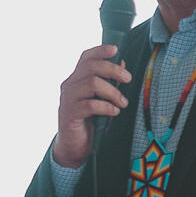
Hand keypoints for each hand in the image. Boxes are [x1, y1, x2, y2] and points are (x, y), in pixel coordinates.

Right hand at [52, 44, 131, 167]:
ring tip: (122, 103)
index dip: (100, 50)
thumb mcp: (101, 99)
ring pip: (92, 83)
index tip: (115, 50)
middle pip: (91, 67)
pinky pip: (90, 104)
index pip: (85, 57)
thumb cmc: (89, 121)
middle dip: (114, 70)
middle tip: (128, 79)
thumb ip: (108, 82)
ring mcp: (68, 99)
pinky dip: (106, 107)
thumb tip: (122, 64)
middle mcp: (69, 85)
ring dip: (113, 92)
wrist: (74, 146)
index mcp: (76, 79)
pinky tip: (114, 112)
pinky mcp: (69, 113)